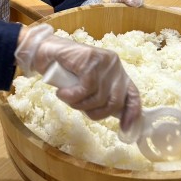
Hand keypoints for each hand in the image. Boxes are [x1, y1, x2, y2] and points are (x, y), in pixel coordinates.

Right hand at [15, 24, 141, 129]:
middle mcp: (115, 66)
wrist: (47, 51)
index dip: (131, 114)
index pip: (133, 95)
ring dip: (78, 104)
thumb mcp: (88, 86)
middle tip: (78, 108)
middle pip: (115, 102)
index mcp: (118, 73)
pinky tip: (61, 92)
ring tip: (66, 97)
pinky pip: (85, 89)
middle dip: (96, 113)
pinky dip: (71, 96)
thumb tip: (114, 116)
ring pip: (98, 98)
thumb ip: (101, 96)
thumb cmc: (66, 71)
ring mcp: (105, 62)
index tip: (125, 129)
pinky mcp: (91, 60)